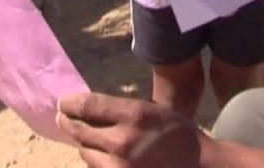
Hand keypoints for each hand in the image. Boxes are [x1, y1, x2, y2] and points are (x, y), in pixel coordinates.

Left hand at [58, 92, 206, 167]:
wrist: (199, 167)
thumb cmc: (178, 135)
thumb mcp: (153, 111)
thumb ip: (121, 110)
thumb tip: (86, 108)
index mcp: (134, 115)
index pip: (87, 105)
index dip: (69, 103)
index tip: (63, 103)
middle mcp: (122, 141)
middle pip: (79, 130)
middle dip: (68, 122)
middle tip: (63, 118)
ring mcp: (119, 167)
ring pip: (85, 153)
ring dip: (85, 145)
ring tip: (90, 139)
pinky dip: (97, 162)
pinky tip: (105, 157)